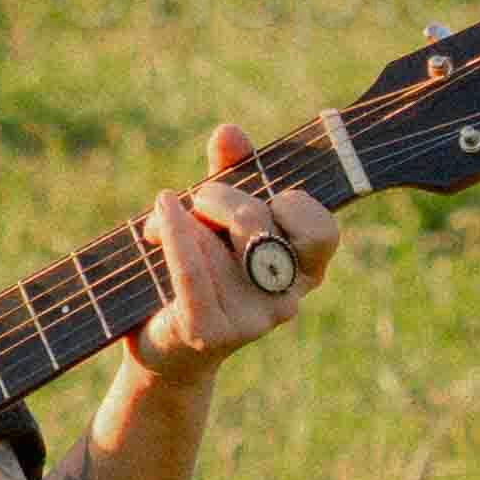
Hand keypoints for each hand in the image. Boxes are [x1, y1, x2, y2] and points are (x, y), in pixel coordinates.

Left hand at [132, 112, 330, 373]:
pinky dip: (172, 232)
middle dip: (218, 196)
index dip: (292, 202)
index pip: (320, 228)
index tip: (265, 195)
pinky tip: (159, 213)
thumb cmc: (198, 271)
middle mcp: (285, 299)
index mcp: (303, 271)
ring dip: (181, 219)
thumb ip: (230, 173)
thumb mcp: (218, 216)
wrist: (161, 346)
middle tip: (196, 203)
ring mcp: (250, 319)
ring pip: (216, 240)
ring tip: (160, 227)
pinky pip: (190, 266)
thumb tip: (230, 133)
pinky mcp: (209, 330)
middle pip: (258, 220)